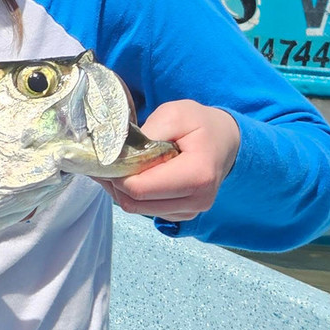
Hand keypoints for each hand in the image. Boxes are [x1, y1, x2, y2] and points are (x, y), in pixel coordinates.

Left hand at [96, 99, 239, 221]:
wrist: (225, 140)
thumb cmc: (200, 124)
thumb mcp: (174, 114)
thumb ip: (148, 133)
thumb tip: (120, 154)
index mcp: (197, 176)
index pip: (141, 188)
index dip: (116, 174)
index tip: (105, 158)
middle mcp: (197, 200)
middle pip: (136, 203)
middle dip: (114, 183)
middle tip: (104, 162)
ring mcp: (191, 211)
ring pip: (138, 209)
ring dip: (121, 190)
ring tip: (117, 167)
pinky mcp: (183, 214)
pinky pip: (147, 210)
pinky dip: (133, 196)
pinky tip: (131, 176)